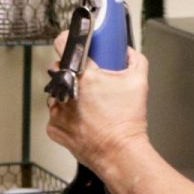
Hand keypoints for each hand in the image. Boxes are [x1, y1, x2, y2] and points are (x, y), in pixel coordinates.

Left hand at [46, 33, 150, 174]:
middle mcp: (65, 90)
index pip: (62, 44)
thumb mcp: (139, 81)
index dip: (66, 40)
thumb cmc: (127, 120)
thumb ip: (135, 59)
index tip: (69, 42)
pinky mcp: (54, 128)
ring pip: (56, 93)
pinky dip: (66, 116)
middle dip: (70, 71)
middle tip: (87, 79)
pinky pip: (56, 115)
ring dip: (67, 94)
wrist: (120, 153)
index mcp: (83, 74)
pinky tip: (82, 120)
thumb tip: (128, 53)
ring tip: (87, 104)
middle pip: (58, 69)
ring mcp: (57, 110)